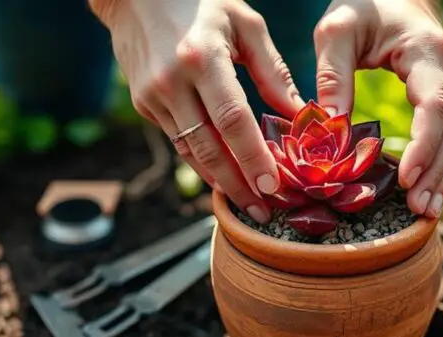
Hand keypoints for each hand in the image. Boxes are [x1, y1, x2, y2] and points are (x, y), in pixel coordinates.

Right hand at [88, 0, 305, 222]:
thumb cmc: (200, 1)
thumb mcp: (244, 24)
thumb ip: (273, 71)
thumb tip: (298, 114)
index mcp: (201, 58)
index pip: (232, 120)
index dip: (254, 157)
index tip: (275, 186)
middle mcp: (171, 83)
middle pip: (209, 148)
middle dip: (239, 185)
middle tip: (264, 211)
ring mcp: (152, 98)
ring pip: (191, 153)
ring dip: (220, 182)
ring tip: (247, 203)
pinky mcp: (143, 106)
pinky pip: (178, 142)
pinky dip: (202, 163)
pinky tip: (224, 177)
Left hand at [312, 0, 442, 218]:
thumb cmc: (362, 6)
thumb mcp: (336, 31)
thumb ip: (332, 75)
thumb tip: (331, 129)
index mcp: (426, 51)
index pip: (435, 105)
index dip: (424, 145)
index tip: (405, 178)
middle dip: (437, 171)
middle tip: (418, 209)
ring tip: (426, 212)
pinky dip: (442, 164)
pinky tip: (429, 191)